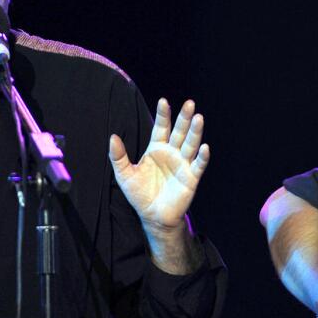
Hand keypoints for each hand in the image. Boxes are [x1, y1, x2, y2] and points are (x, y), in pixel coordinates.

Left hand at [109, 98, 208, 232]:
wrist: (153, 216)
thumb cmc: (139, 194)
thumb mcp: (124, 174)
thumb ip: (118, 156)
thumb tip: (112, 137)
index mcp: (156, 149)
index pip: (161, 127)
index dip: (163, 114)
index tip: (163, 101)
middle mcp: (172, 153)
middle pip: (179, 131)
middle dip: (184, 117)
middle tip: (189, 103)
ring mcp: (183, 164)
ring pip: (191, 144)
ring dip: (195, 132)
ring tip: (198, 117)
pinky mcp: (191, 178)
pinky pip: (198, 165)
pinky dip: (202, 157)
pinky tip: (205, 147)